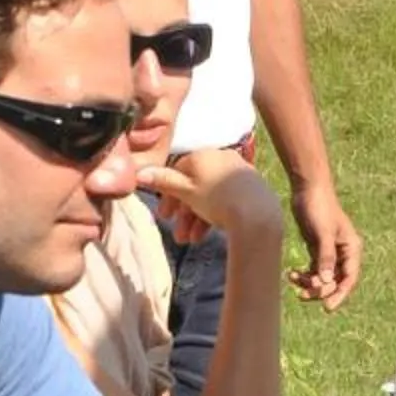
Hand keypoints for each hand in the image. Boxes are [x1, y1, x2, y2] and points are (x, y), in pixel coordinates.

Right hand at [142, 151, 284, 249]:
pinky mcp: (250, 189)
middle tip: (176, 232)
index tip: (164, 215)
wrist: (256, 215)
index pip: (179, 170)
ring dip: (195, 220)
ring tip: (189, 240)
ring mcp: (237, 173)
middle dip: (183, 212)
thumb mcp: (185, 191)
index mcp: (203, 155)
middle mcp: (221, 158)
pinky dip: (213, 217)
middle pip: (194, 186)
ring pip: (208, 196)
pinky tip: (206, 234)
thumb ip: (163, 181)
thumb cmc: (216, 200)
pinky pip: (225, 200)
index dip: (169, 194)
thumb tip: (139, 172)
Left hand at [288, 178, 362, 310]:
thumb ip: (325, 257)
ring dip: (309, 284)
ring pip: (323, 278)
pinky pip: (313, 270)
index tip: (327, 308)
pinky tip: (291, 274)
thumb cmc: (318, 207)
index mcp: (351, 248)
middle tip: (301, 294)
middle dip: (319, 290)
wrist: (307, 189)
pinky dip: (303, 275)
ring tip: (293, 279)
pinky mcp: (317, 249)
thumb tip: (326, 282)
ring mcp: (330, 252)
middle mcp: (343, 253)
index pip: (349, 278)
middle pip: (335, 282)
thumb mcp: (322, 233)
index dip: (339, 295)